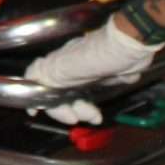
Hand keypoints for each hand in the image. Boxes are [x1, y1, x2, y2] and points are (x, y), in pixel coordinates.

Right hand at [23, 11, 162, 124]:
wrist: (133, 45)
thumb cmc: (102, 53)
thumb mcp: (72, 64)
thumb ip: (51, 73)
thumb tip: (31, 80)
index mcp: (58, 64)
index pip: (37, 79)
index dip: (33, 95)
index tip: (34, 112)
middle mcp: (68, 69)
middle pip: (56, 93)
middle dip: (64, 109)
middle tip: (76, 119)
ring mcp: (85, 74)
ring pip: (73, 97)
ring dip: (81, 110)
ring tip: (94, 118)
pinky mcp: (101, 78)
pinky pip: (89, 97)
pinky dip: (91, 108)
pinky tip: (98, 115)